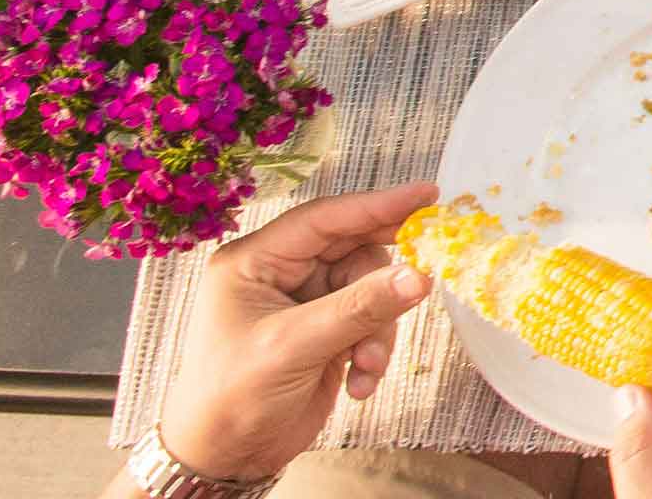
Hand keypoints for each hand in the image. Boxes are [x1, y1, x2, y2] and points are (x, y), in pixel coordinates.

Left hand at [150, 179, 438, 481]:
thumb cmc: (232, 397)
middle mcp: (280, 275)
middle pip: (353, 252)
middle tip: (426, 275)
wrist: (224, 455)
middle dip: (383, 279)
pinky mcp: (325, 333)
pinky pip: (370, 323)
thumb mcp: (294, 347)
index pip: (323, 219)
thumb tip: (420, 275)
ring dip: (378, 329)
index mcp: (254, 262)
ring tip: (367, 365)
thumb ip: (358, 308)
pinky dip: (374, 351)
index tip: (427, 196)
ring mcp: (305, 305)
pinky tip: (360, 380)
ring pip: (369, 290)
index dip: (376, 205)